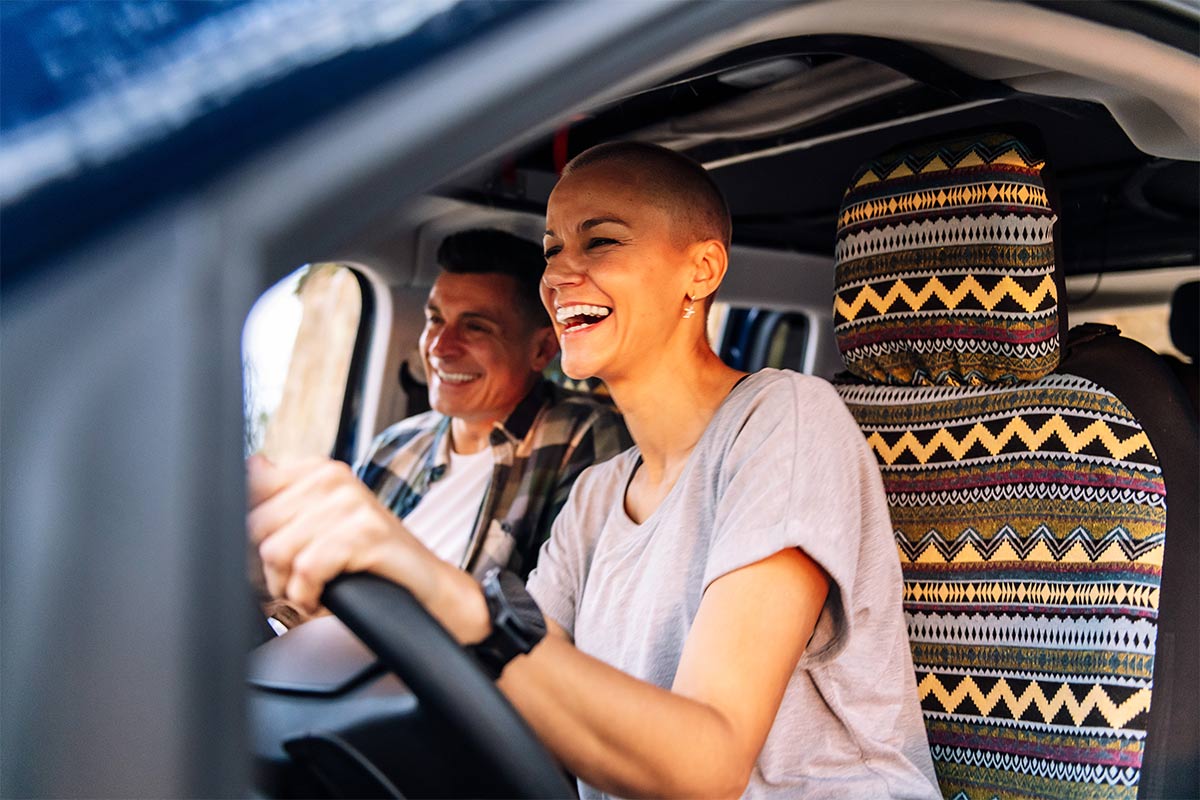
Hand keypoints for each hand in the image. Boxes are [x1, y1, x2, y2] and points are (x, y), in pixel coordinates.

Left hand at [246, 455, 488, 641]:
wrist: (426, 586)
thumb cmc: (371, 560)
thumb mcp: (321, 523)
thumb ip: (283, 497)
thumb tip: (251, 464)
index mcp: (320, 471)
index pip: (249, 491)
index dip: (250, 536)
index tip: (275, 556)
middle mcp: (334, 479)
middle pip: (256, 526)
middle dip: (269, 567)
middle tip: (298, 581)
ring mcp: (352, 504)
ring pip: (276, 551)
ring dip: (289, 587)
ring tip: (313, 590)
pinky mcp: (365, 534)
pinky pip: (305, 570)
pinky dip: (307, 596)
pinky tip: (323, 598)